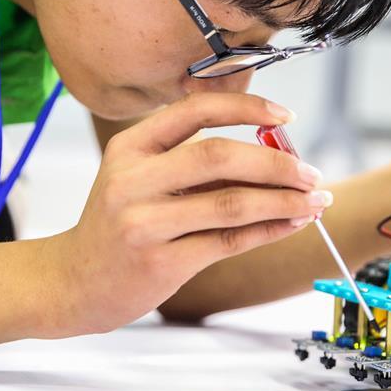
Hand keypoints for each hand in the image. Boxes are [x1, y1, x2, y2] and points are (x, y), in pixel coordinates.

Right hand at [48, 93, 332, 334]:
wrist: (75, 282)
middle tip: (311, 173)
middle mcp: (131, 180)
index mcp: (129, 147)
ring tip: (314, 200)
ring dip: (283, 201)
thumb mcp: (139, 179)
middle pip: (218, 156)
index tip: (285, 115)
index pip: (195, 110)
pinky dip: (268, 230)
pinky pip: (228, 242)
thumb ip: (193, 162)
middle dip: (276, 162)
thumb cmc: (120, 224)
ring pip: (231, 203)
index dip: (246, 108)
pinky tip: (291, 224)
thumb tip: (273, 152)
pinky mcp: (160, 262)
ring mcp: (143, 223)